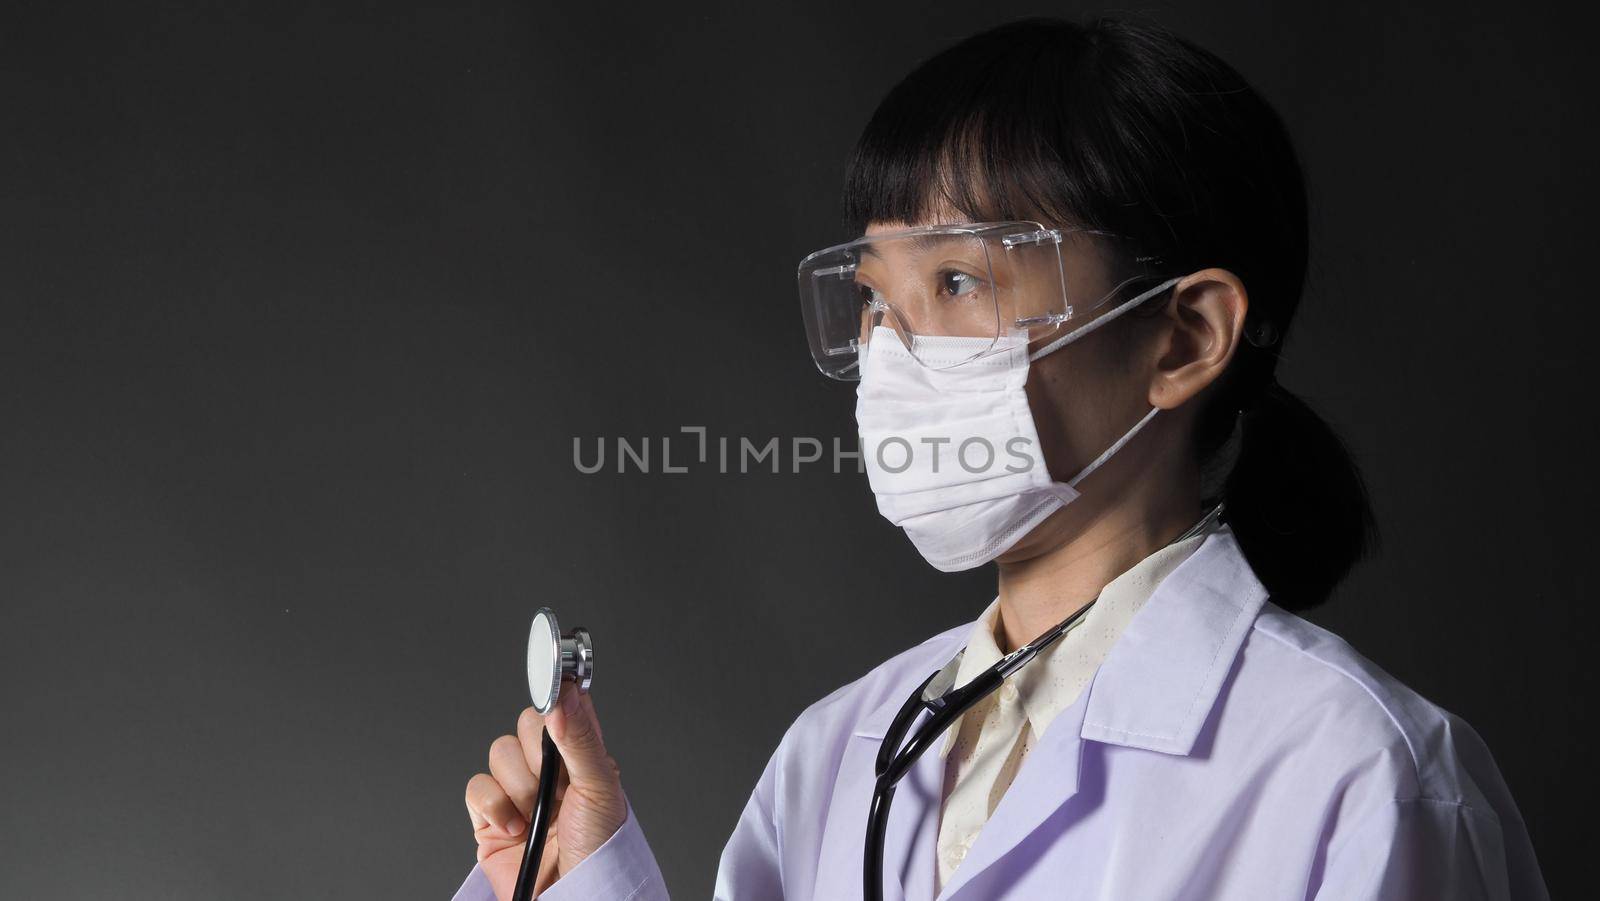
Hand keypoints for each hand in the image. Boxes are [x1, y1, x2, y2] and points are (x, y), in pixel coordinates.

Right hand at [464, 685, 626, 899]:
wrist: (571, 894)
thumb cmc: (598, 846)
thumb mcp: (599, 786)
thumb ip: (581, 738)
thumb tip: (563, 694)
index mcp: (580, 754)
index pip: (561, 707)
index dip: (556, 702)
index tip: (555, 706)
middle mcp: (549, 768)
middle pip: (525, 725)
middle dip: (537, 755)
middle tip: (555, 785)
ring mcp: (517, 790)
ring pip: (499, 753)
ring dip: (518, 787)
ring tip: (537, 815)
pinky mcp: (489, 816)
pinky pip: (476, 787)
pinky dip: (494, 807)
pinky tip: (515, 828)